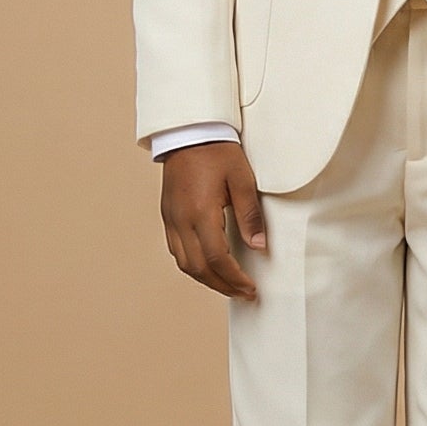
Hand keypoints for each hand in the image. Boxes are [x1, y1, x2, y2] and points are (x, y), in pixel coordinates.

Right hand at [160, 141, 265, 300]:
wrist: (189, 132)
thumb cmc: (218, 152)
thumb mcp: (242, 180)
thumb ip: (250, 215)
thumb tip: (258, 246)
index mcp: (200, 212)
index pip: (216, 259)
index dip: (234, 279)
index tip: (250, 288)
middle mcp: (181, 220)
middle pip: (198, 268)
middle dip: (222, 285)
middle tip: (243, 293)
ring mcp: (171, 218)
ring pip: (184, 263)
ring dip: (206, 279)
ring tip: (228, 285)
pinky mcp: (168, 215)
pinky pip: (176, 250)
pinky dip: (193, 265)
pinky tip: (208, 267)